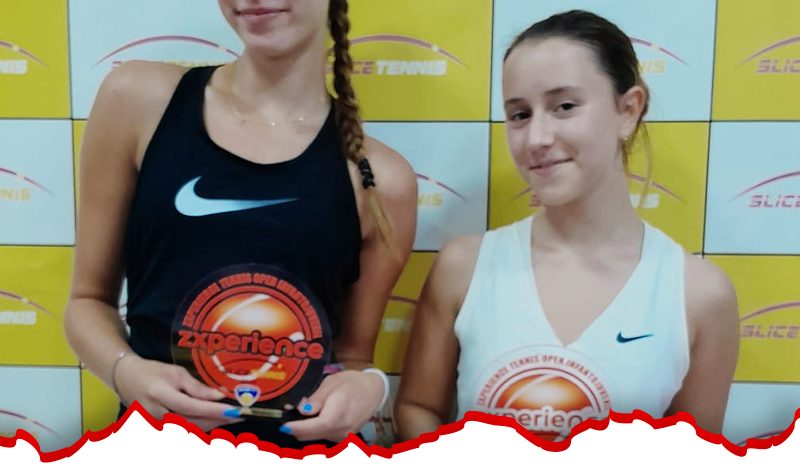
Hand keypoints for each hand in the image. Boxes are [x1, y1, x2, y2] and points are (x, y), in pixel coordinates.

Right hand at [114, 354, 242, 431]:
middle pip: (191, 423)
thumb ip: (196, 387)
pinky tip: (213, 421)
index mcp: (158, 393)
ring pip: (187, 431)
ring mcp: (153, 425)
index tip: (233, 410)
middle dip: (217, 421)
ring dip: (211, 426)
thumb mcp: (176, 373)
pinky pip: (181, 431)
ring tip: (229, 418)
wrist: (125, 379)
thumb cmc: (153, 372)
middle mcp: (154, 413)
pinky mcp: (155, 430)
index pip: (189, 406)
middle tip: (238, 416)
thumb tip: (220, 396)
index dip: (212, 410)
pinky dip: (199, 427)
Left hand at [281, 370, 384, 441]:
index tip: (283, 426)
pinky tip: (318, 415)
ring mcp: (343, 436)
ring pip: (314, 437)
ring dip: (305, 427)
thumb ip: (317, 398)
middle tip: (291, 411)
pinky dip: (314, 428)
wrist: (374, 391)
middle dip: (296, 426)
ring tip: (309, 409)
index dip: (298, 427)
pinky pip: (322, 436)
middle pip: (311, 435)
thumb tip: (302, 410)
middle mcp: (342, 428)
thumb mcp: (332, 382)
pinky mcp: (342, 438)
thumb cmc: (353, 383)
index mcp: (340, 411)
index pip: (317, 425)